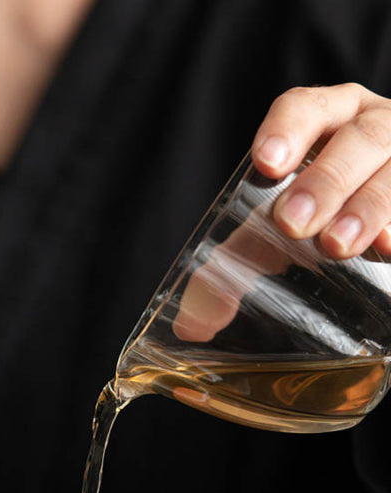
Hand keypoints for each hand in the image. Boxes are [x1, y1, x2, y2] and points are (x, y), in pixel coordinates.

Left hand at [251, 83, 390, 257]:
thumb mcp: (285, 216)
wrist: (377, 231)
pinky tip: (387, 246)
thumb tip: (205, 300)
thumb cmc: (318, 216)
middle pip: (360, 136)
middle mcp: (375, 125)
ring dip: (368, 206)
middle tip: (293, 223)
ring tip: (336, 244)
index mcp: (329, 117)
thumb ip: (249, 245)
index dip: (287, 130)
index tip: (267, 164)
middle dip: (327, 180)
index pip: (304, 107)